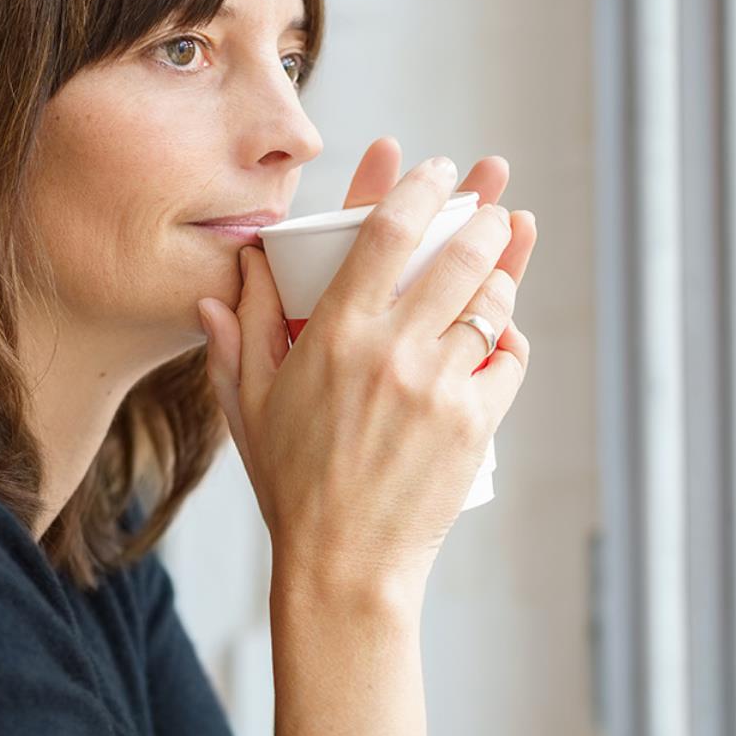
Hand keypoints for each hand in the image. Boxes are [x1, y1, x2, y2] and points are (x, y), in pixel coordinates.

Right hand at [196, 137, 539, 598]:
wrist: (344, 567)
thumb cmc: (291, 485)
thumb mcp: (253, 406)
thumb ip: (240, 335)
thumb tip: (225, 277)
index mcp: (332, 334)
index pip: (384, 233)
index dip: (416, 188)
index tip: (434, 168)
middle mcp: (388, 351)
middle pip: (455, 256)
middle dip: (483, 219)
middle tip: (493, 209)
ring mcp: (436, 386)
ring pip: (489, 305)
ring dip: (503, 275)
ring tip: (505, 258)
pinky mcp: (472, 422)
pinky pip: (508, 361)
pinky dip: (510, 343)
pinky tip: (503, 335)